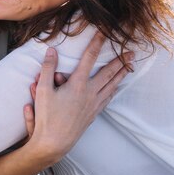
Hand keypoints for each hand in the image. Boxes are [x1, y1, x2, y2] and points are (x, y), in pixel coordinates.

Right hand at [24, 32, 132, 162]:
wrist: (54, 142)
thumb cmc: (47, 117)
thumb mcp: (42, 90)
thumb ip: (47, 69)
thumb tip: (51, 51)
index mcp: (77, 84)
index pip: (89, 58)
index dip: (97, 43)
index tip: (105, 32)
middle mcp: (89, 93)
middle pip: (108, 72)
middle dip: (120, 60)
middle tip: (131, 51)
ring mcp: (93, 104)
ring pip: (112, 85)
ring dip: (121, 74)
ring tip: (130, 66)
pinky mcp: (93, 113)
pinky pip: (107, 98)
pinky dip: (114, 89)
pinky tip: (116, 88)